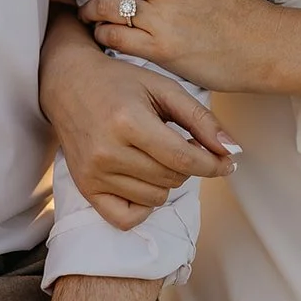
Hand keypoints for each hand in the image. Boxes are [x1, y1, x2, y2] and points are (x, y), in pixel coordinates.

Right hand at [41, 6, 239, 228]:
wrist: (68, 83)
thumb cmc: (119, 82)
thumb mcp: (163, 87)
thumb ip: (200, 118)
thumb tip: (232, 150)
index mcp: (129, 121)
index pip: (184, 158)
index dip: (214, 164)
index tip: (228, 162)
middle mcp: (108, 152)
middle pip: (172, 178)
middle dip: (187, 164)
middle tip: (179, 142)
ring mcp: (94, 174)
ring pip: (156, 198)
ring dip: (166, 179)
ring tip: (156, 153)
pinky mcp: (86, 188)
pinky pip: (128, 218)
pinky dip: (144, 204)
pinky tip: (143, 179)